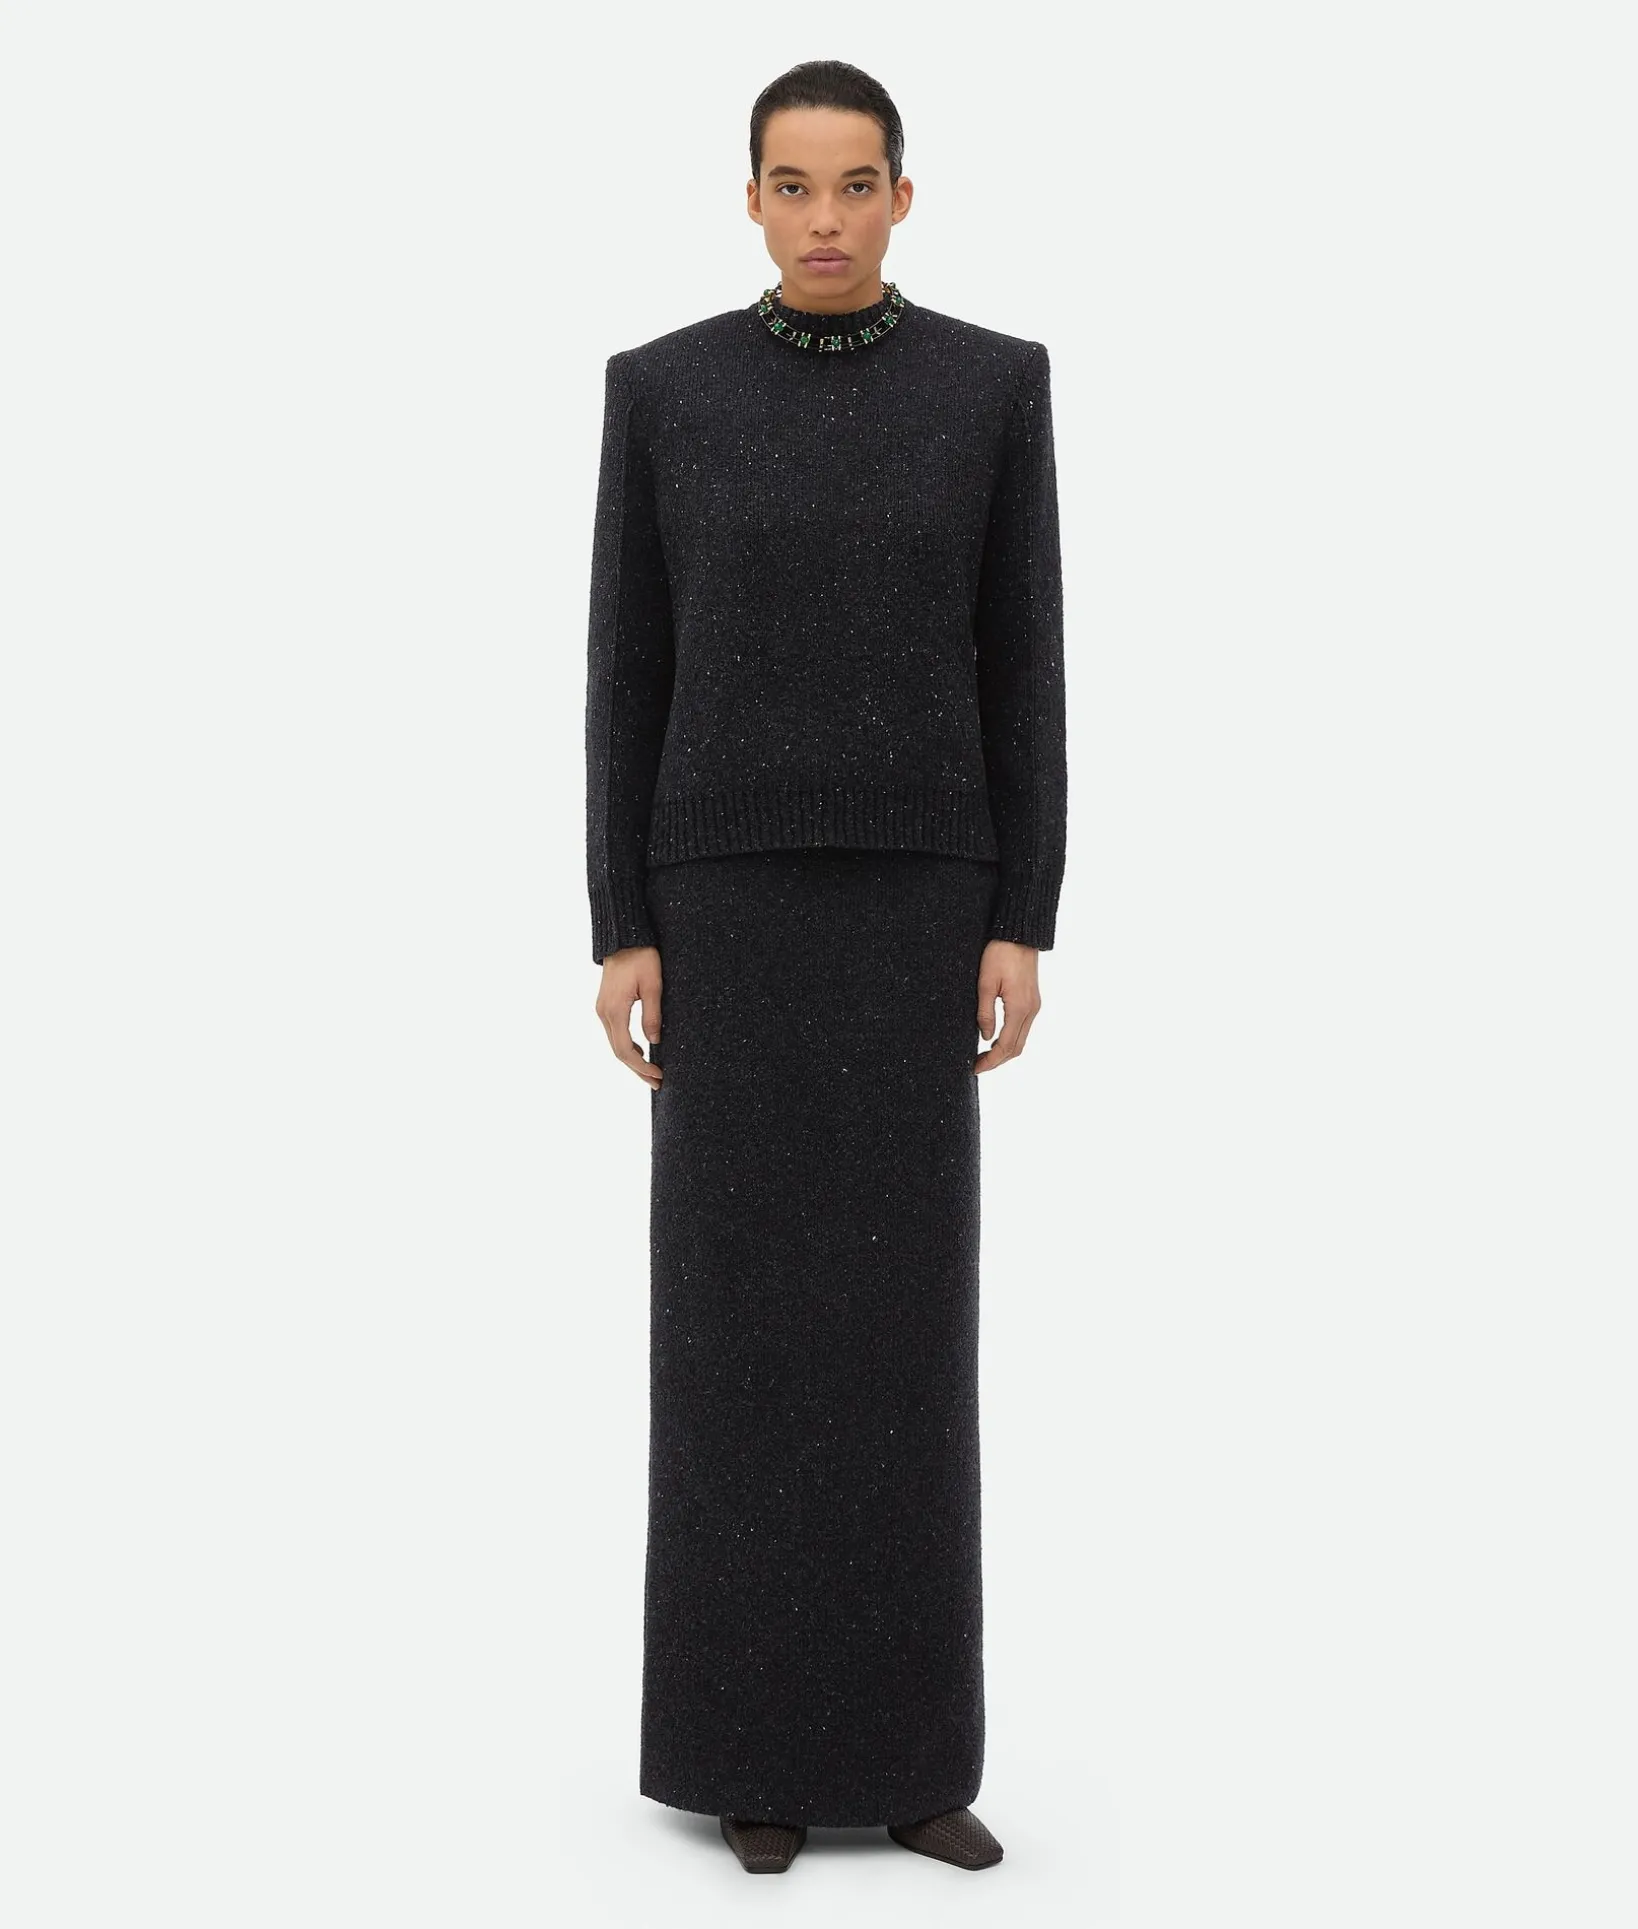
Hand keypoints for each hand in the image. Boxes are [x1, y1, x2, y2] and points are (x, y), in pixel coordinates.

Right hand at [596, 944, 662, 1088]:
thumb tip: (654, 1042)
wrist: (623, 937)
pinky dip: (627, 1046)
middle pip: (618, 1052)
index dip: (641, 1066)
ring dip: (632, 1059)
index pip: (626, 1050)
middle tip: (657, 1082)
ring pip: (615, 1043)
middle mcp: (604, 1013)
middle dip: (637, 1069)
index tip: (658, 1076)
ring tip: (650, 1072)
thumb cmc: (641, 957)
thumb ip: (652, 1015)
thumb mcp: (654, 985)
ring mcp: (602, 1009)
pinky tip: (642, 1050)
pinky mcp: (605, 1005)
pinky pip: (614, 1032)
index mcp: (615, 1010)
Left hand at [975, 939, 1040, 1071]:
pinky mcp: (1032, 1001)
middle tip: (977, 1066)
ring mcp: (1034, 1006)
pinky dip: (1010, 1039)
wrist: (1020, 934)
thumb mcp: (985, 983)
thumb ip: (985, 1013)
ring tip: (984, 1056)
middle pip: (1017, 1048)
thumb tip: (985, 1037)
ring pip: (1021, 1039)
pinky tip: (996, 1039)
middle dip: (998, 1061)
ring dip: (1004, 1051)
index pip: (1006, 1046)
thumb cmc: (1000, 954)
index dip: (991, 1061)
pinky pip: (1023, 1028)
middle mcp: (1031, 1010)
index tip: (976, 1068)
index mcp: (1019, 1008)